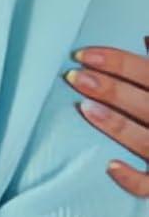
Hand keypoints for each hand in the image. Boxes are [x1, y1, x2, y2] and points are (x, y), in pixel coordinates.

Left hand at [68, 44, 148, 196]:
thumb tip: (146, 38)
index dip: (118, 62)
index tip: (82, 55)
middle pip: (146, 104)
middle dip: (111, 90)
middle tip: (74, 77)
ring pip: (147, 142)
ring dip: (117, 125)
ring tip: (85, 108)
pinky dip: (133, 179)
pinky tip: (110, 166)